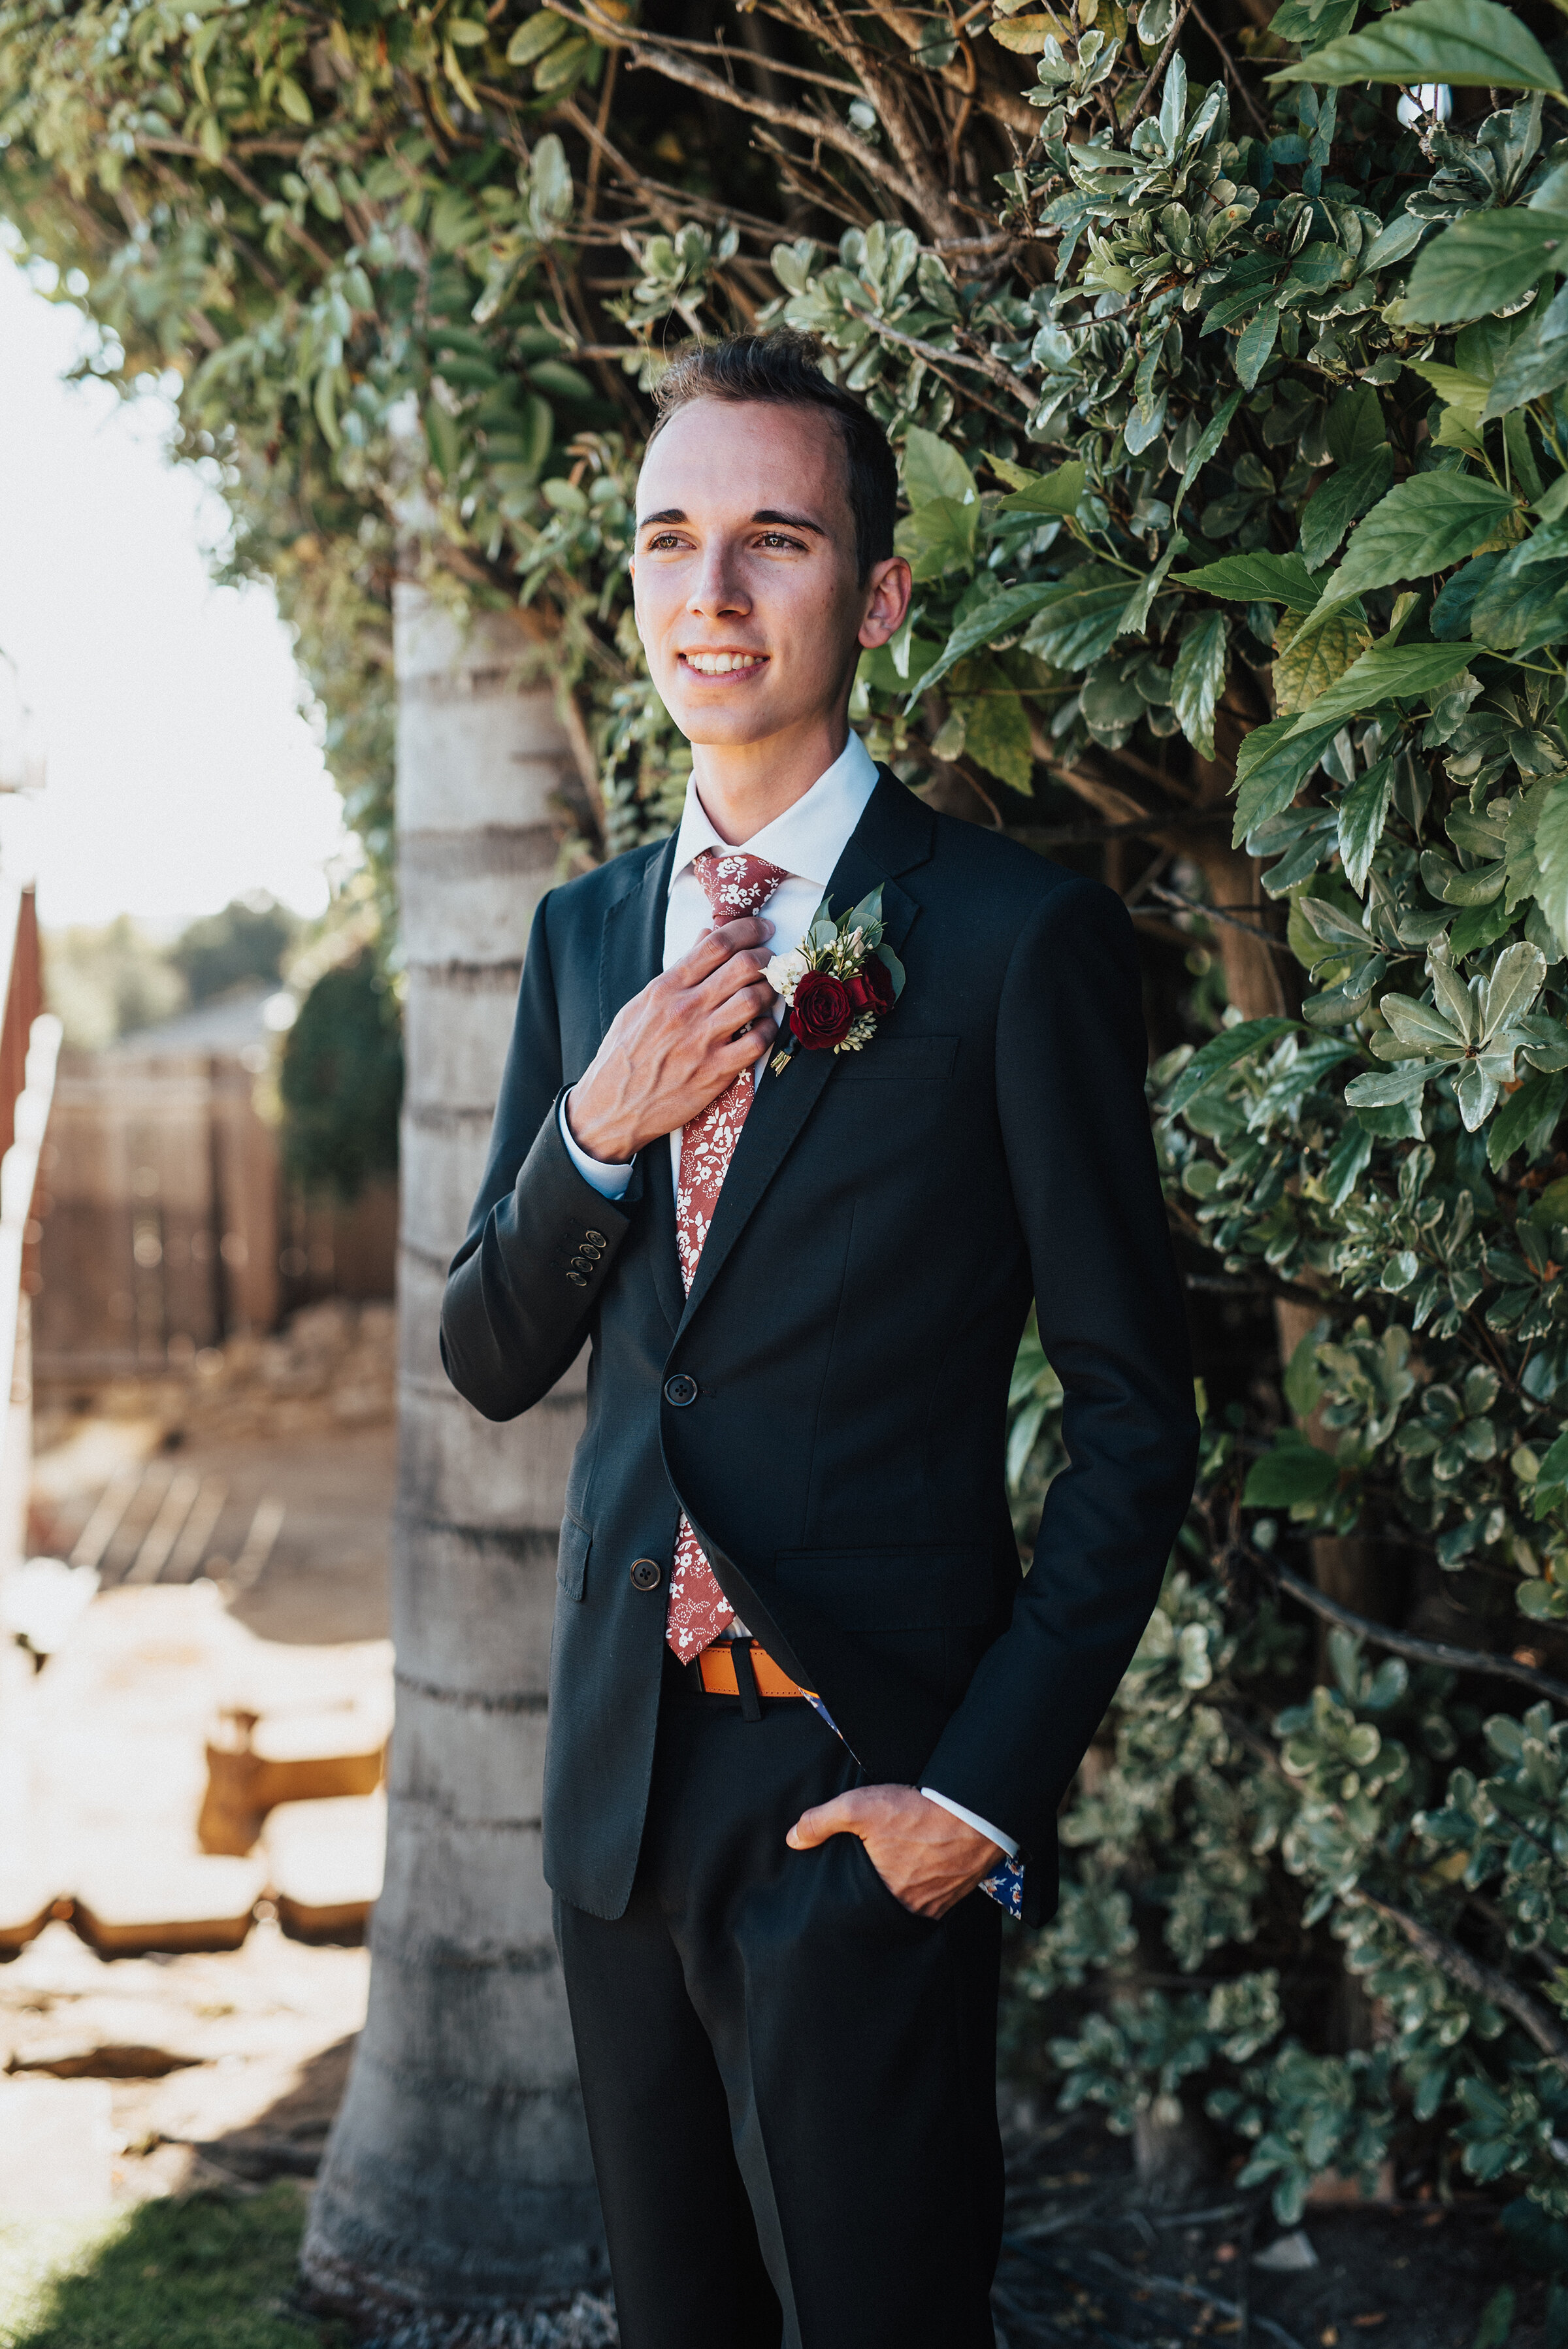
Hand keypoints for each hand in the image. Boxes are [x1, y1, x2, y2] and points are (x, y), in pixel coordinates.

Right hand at [565, 915, 776, 1163]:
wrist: (612, 1107)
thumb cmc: (625, 1055)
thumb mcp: (641, 1005)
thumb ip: (677, 972)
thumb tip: (704, 937)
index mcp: (665, 988)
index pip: (716, 944)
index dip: (747, 929)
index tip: (762, 928)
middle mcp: (685, 1009)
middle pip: (742, 966)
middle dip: (766, 956)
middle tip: (772, 960)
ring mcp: (702, 1041)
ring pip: (754, 999)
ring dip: (770, 991)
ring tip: (770, 992)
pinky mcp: (716, 1072)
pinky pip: (758, 1042)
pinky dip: (769, 1030)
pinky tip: (764, 1028)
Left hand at [786, 1785, 1002, 1920]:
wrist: (977, 1813)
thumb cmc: (917, 1812)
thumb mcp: (860, 1806)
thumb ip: (822, 1822)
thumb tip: (793, 1840)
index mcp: (882, 1896)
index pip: (854, 1911)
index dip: (844, 1904)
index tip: (833, 1896)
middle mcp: (911, 1909)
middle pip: (881, 1912)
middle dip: (869, 1903)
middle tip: (859, 1887)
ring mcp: (937, 1904)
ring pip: (907, 1908)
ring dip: (898, 1896)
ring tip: (887, 1878)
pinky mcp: (956, 1894)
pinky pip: (933, 1901)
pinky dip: (922, 1890)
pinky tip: (917, 1873)